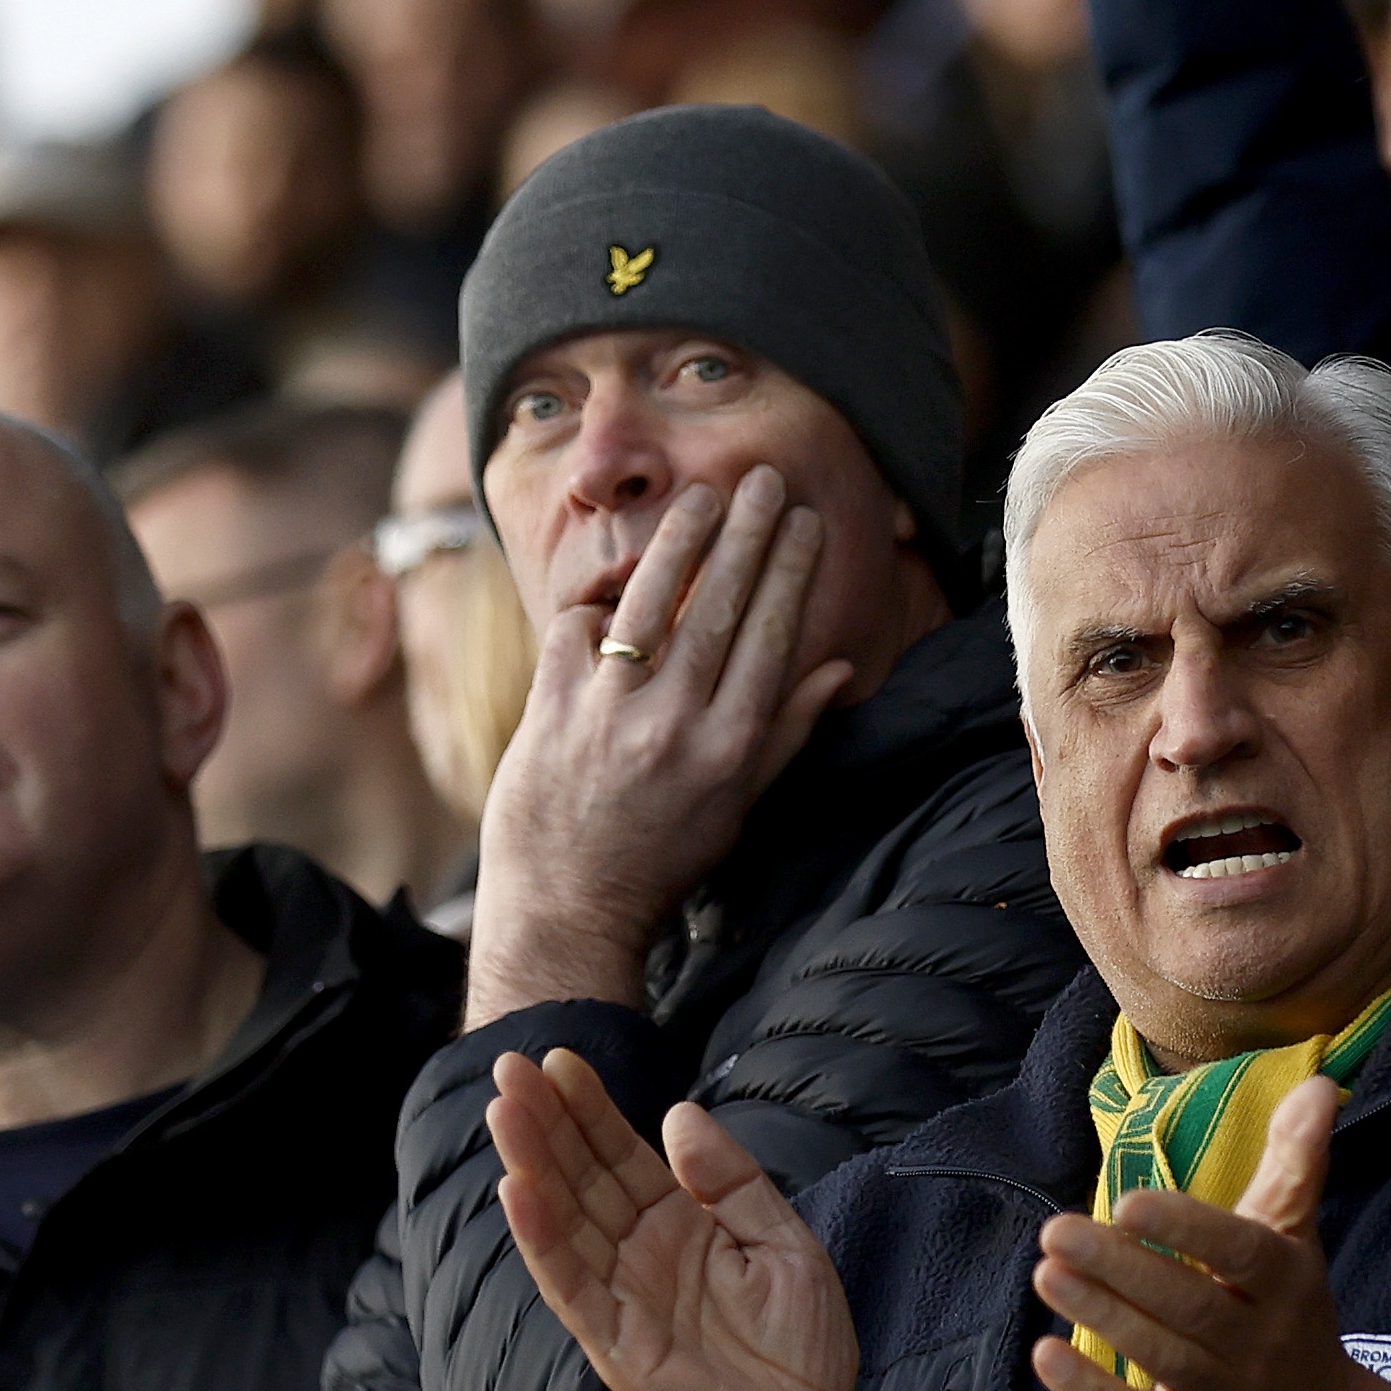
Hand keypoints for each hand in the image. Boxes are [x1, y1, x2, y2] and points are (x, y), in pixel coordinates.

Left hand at [462, 468, 854, 1024]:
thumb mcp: (739, 807)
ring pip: (649, 604)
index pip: (770, 636)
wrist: (567, 911)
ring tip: (700, 498)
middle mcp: (674, 726)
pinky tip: (612, 586)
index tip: (805, 522)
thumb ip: (787, 732)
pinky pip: (574, 631)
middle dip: (746, 534)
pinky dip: (592, 606)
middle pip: (718, 607)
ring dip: (678, 541)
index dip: (790, 571)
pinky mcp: (549, 712)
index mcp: (730, 749)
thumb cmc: (662, 860)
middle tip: (763, 480)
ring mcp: (608, 716)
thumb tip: (841, 670)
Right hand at [495, 1047, 862, 1390]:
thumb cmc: (802, 1351)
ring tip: (504, 1111)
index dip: (591, 1110)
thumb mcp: (785, 1243)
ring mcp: (625, 1301)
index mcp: (682, 1228)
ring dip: (532, 1166)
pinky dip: (542, 1241)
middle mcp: (642, 1258)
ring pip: (566, 1222)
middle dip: (548, 1123)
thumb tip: (678, 1113)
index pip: (623, 1158)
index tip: (561, 1059)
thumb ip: (733, 1180)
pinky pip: (572, 1287)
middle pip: (584, 1179)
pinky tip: (518, 1192)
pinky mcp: (618, 1348)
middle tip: (511, 1066)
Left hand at [1031, 1081, 1390, 1390]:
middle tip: (1054, 1230)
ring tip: (1046, 1272)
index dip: (1186, 1228)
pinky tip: (1047, 1354)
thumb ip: (1296, 1163)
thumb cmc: (1292, 1321)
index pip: (1239, 1250)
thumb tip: (1318, 1083)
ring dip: (1099, 1314)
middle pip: (1188, 1302)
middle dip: (1119, 1267)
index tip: (1128, 1202)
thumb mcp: (1299, 1243)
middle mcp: (1262, 1343)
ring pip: (1161, 1354)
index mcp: (1286, 1283)